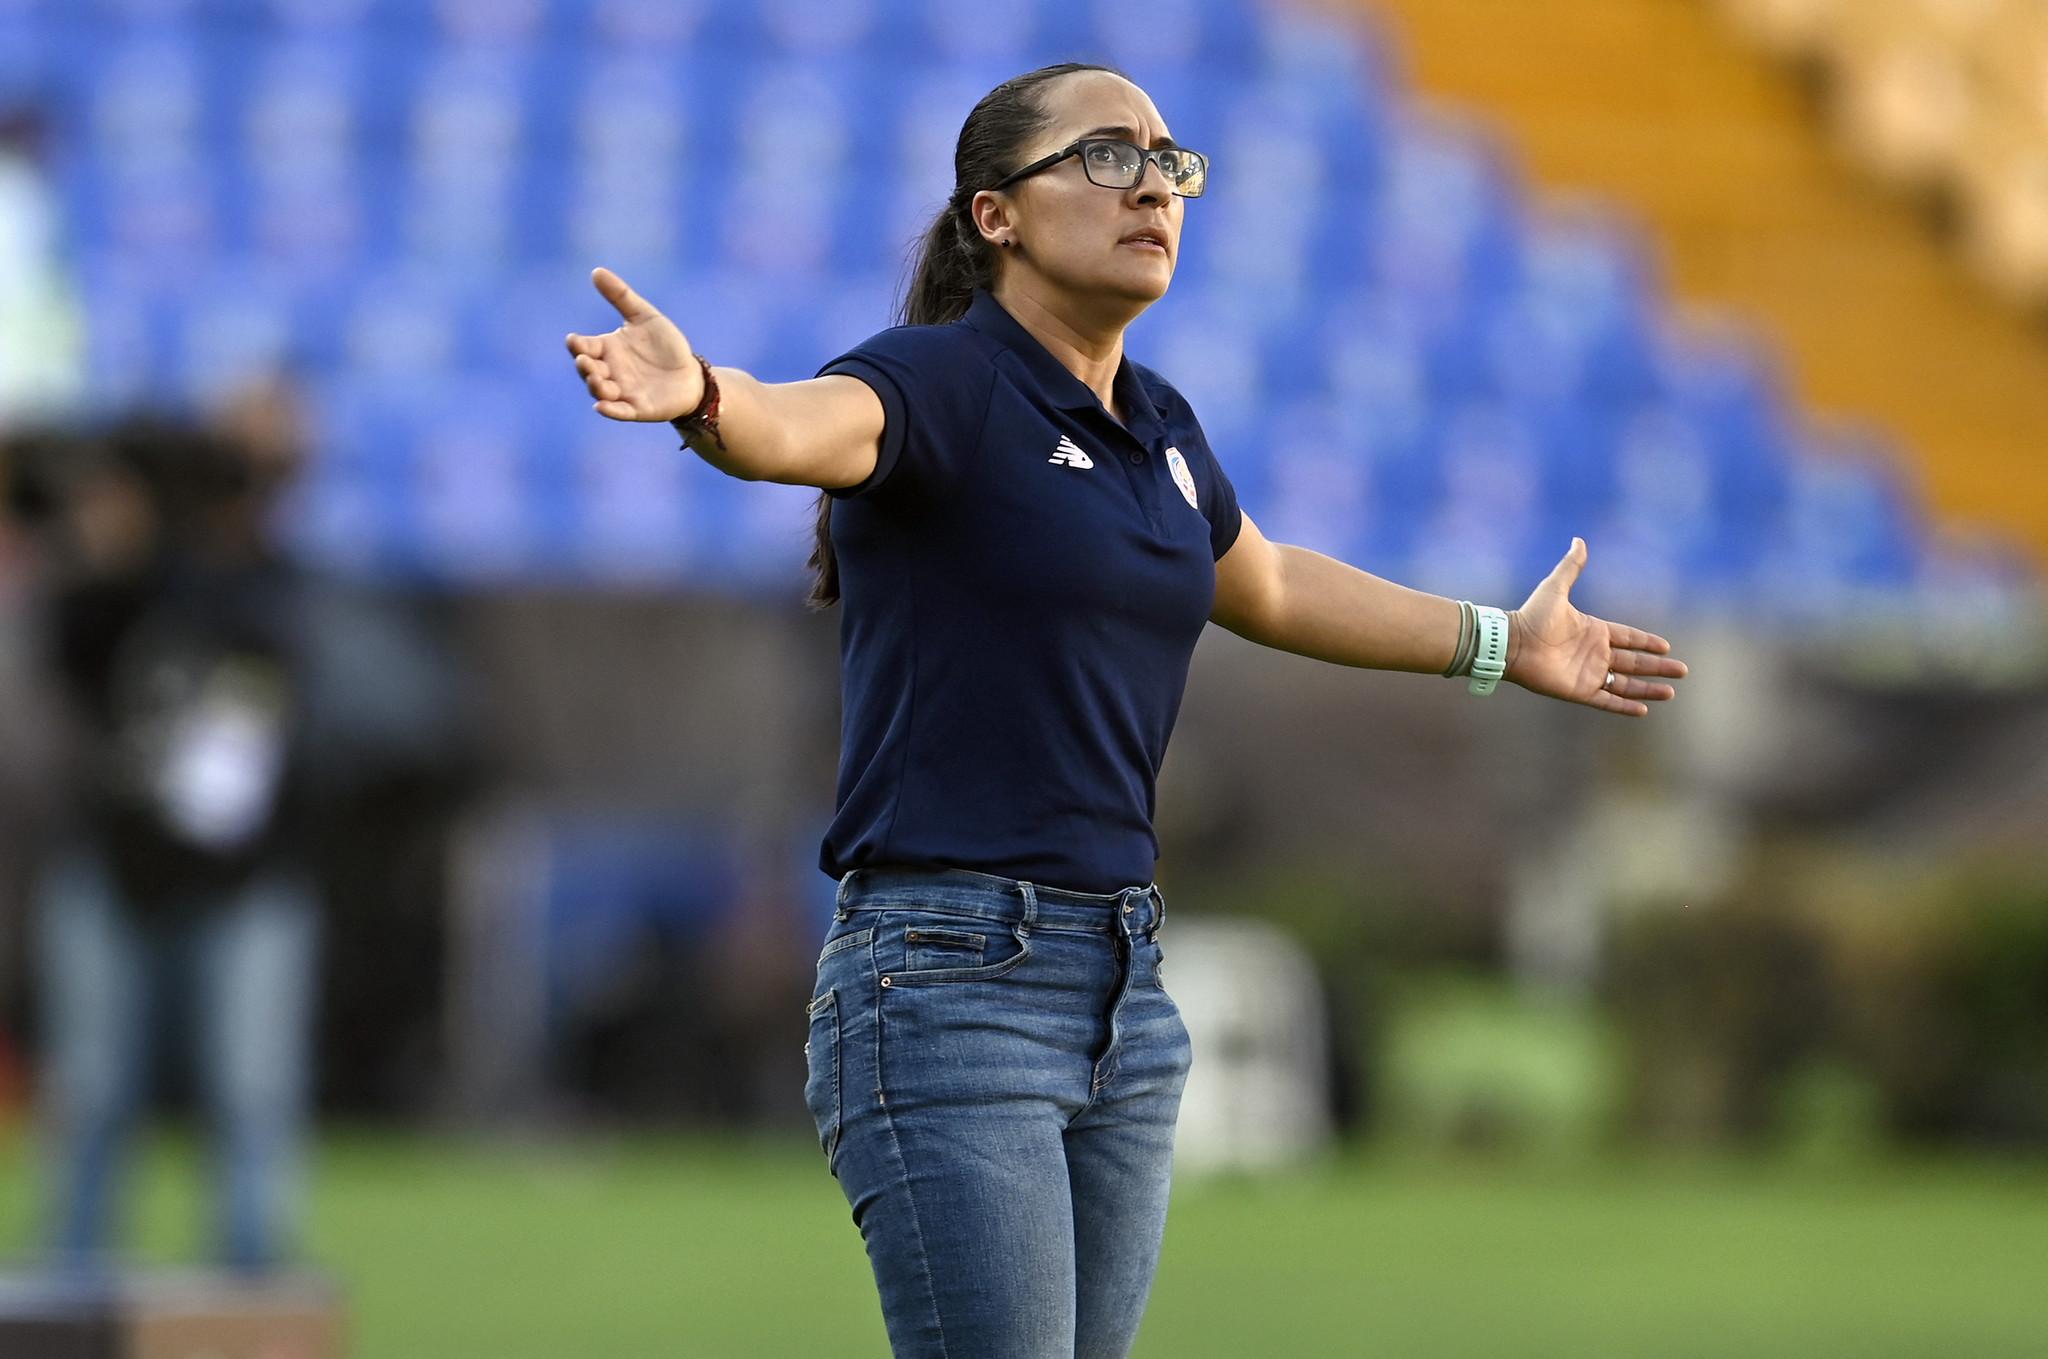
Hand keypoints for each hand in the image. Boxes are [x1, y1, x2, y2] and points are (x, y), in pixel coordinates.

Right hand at [564, 267, 703, 421]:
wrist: (690, 374)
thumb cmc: (665, 345)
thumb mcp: (645, 316)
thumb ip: (621, 296)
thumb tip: (596, 271)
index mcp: (607, 349)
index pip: (584, 347)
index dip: (577, 345)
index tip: (574, 340)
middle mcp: (610, 371)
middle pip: (588, 370)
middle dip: (584, 366)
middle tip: (585, 360)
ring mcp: (622, 391)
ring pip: (601, 392)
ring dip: (595, 387)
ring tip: (596, 379)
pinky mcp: (637, 409)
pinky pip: (620, 411)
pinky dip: (610, 410)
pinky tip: (602, 407)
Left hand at [1506, 538, 1687, 716]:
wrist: (1513, 643)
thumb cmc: (1533, 616)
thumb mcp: (1556, 587)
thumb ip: (1571, 566)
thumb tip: (1579, 540)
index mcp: (1593, 630)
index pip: (1628, 637)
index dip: (1647, 642)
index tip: (1666, 647)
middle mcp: (1594, 653)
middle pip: (1634, 663)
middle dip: (1658, 667)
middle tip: (1682, 671)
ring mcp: (1587, 673)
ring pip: (1625, 685)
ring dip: (1647, 689)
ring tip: (1670, 693)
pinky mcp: (1579, 691)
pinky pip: (1606, 701)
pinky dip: (1624, 707)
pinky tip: (1643, 711)